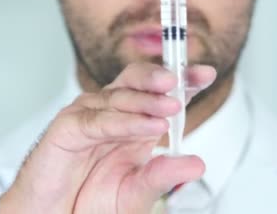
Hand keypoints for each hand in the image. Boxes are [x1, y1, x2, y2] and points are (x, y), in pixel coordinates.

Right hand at [0, 62, 216, 213]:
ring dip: (148, 100)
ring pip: (120, 97)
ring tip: (172, 106)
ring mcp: (90, 116)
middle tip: (185, 80)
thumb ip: (163, 175)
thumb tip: (197, 164)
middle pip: (138, 81)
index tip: (207, 75)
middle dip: (163, 77)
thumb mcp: (138, 192)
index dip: (184, 81)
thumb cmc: (90, 201)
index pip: (161, 92)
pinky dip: (125, 122)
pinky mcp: (69, 128)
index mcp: (134, 123)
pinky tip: (149, 126)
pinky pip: (99, 120)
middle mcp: (113, 113)